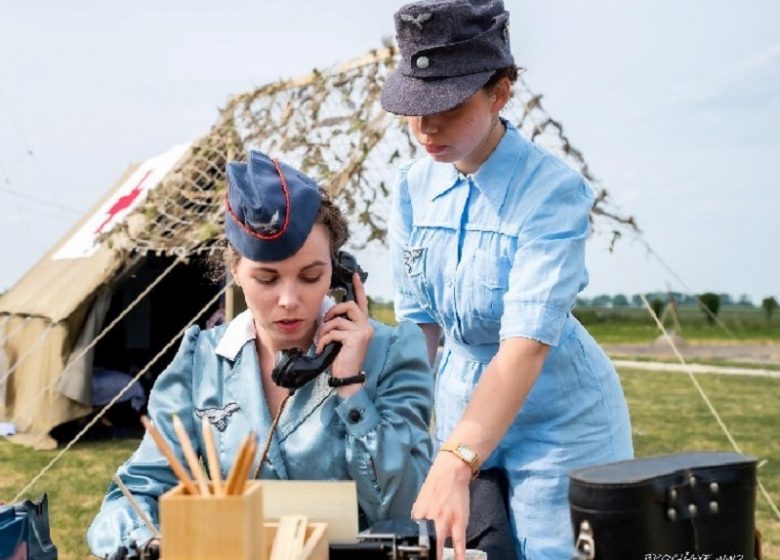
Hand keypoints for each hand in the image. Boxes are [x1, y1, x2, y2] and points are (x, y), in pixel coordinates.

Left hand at [316, 273, 372, 396]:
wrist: (347, 379)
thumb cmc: (342, 360)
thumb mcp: (341, 339)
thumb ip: (340, 326)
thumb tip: (327, 316)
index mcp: (363, 325)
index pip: (361, 303)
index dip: (358, 288)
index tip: (355, 275)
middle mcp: (366, 326)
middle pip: (348, 305)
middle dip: (332, 312)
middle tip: (324, 323)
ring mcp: (363, 332)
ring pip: (337, 320)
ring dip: (324, 331)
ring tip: (320, 342)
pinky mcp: (355, 338)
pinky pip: (333, 332)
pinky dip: (323, 341)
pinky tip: (321, 350)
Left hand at [412, 451, 471, 559]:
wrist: (450, 472)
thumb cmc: (436, 485)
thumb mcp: (421, 501)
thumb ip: (420, 517)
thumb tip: (419, 529)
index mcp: (419, 515)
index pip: (415, 537)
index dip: (416, 548)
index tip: (417, 555)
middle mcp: (430, 519)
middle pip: (426, 542)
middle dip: (426, 554)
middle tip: (426, 559)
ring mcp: (445, 520)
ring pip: (440, 544)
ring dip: (439, 556)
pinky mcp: (459, 521)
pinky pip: (459, 541)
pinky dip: (459, 553)